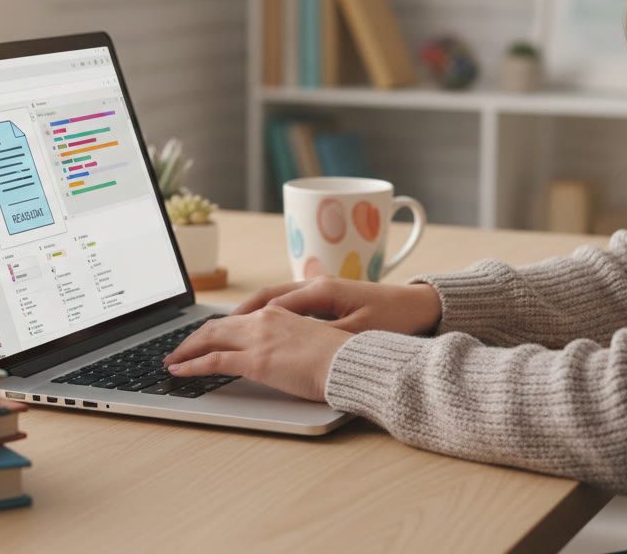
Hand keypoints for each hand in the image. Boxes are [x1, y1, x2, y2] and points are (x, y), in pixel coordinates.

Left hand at [161, 305, 353, 401]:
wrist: (354, 363)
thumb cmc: (342, 357)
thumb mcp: (313, 341)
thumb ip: (292, 342)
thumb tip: (282, 354)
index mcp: (279, 313)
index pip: (237, 318)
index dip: (216, 329)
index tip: (204, 339)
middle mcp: (264, 320)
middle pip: (217, 325)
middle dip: (194, 338)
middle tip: (179, 350)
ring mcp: (258, 339)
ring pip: (209, 338)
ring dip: (186, 350)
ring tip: (172, 361)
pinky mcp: (256, 361)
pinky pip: (213, 361)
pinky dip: (191, 365)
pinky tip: (179, 371)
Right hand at [231, 275, 442, 335]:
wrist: (422, 306)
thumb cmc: (395, 319)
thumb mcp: (359, 333)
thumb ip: (323, 337)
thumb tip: (290, 340)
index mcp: (321, 291)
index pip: (270, 306)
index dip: (242, 323)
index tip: (216, 339)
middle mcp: (316, 285)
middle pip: (263, 298)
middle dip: (233, 316)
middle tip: (204, 335)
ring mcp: (320, 289)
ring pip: (272, 299)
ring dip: (247, 314)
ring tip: (222, 331)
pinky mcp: (327, 297)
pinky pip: (286, 303)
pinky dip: (265, 314)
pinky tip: (256, 327)